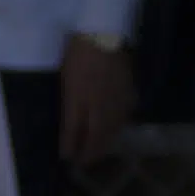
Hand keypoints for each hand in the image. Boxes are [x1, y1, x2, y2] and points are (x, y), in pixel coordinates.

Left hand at [57, 35, 134, 167]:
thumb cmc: (79, 49)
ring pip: (112, 128)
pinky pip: (124, 116)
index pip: (75, 130)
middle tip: (85, 162)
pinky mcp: (128, 93)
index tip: (67, 158)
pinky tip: (115, 130)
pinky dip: (117, 128)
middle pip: (96, 135)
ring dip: (105, 143)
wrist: (105, 32)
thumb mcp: (66, 75)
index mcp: (80, 99)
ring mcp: (116, 100)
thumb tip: (71, 124)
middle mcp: (100, 104)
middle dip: (90, 151)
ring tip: (99, 153)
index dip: (72, 146)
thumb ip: (69, 102)